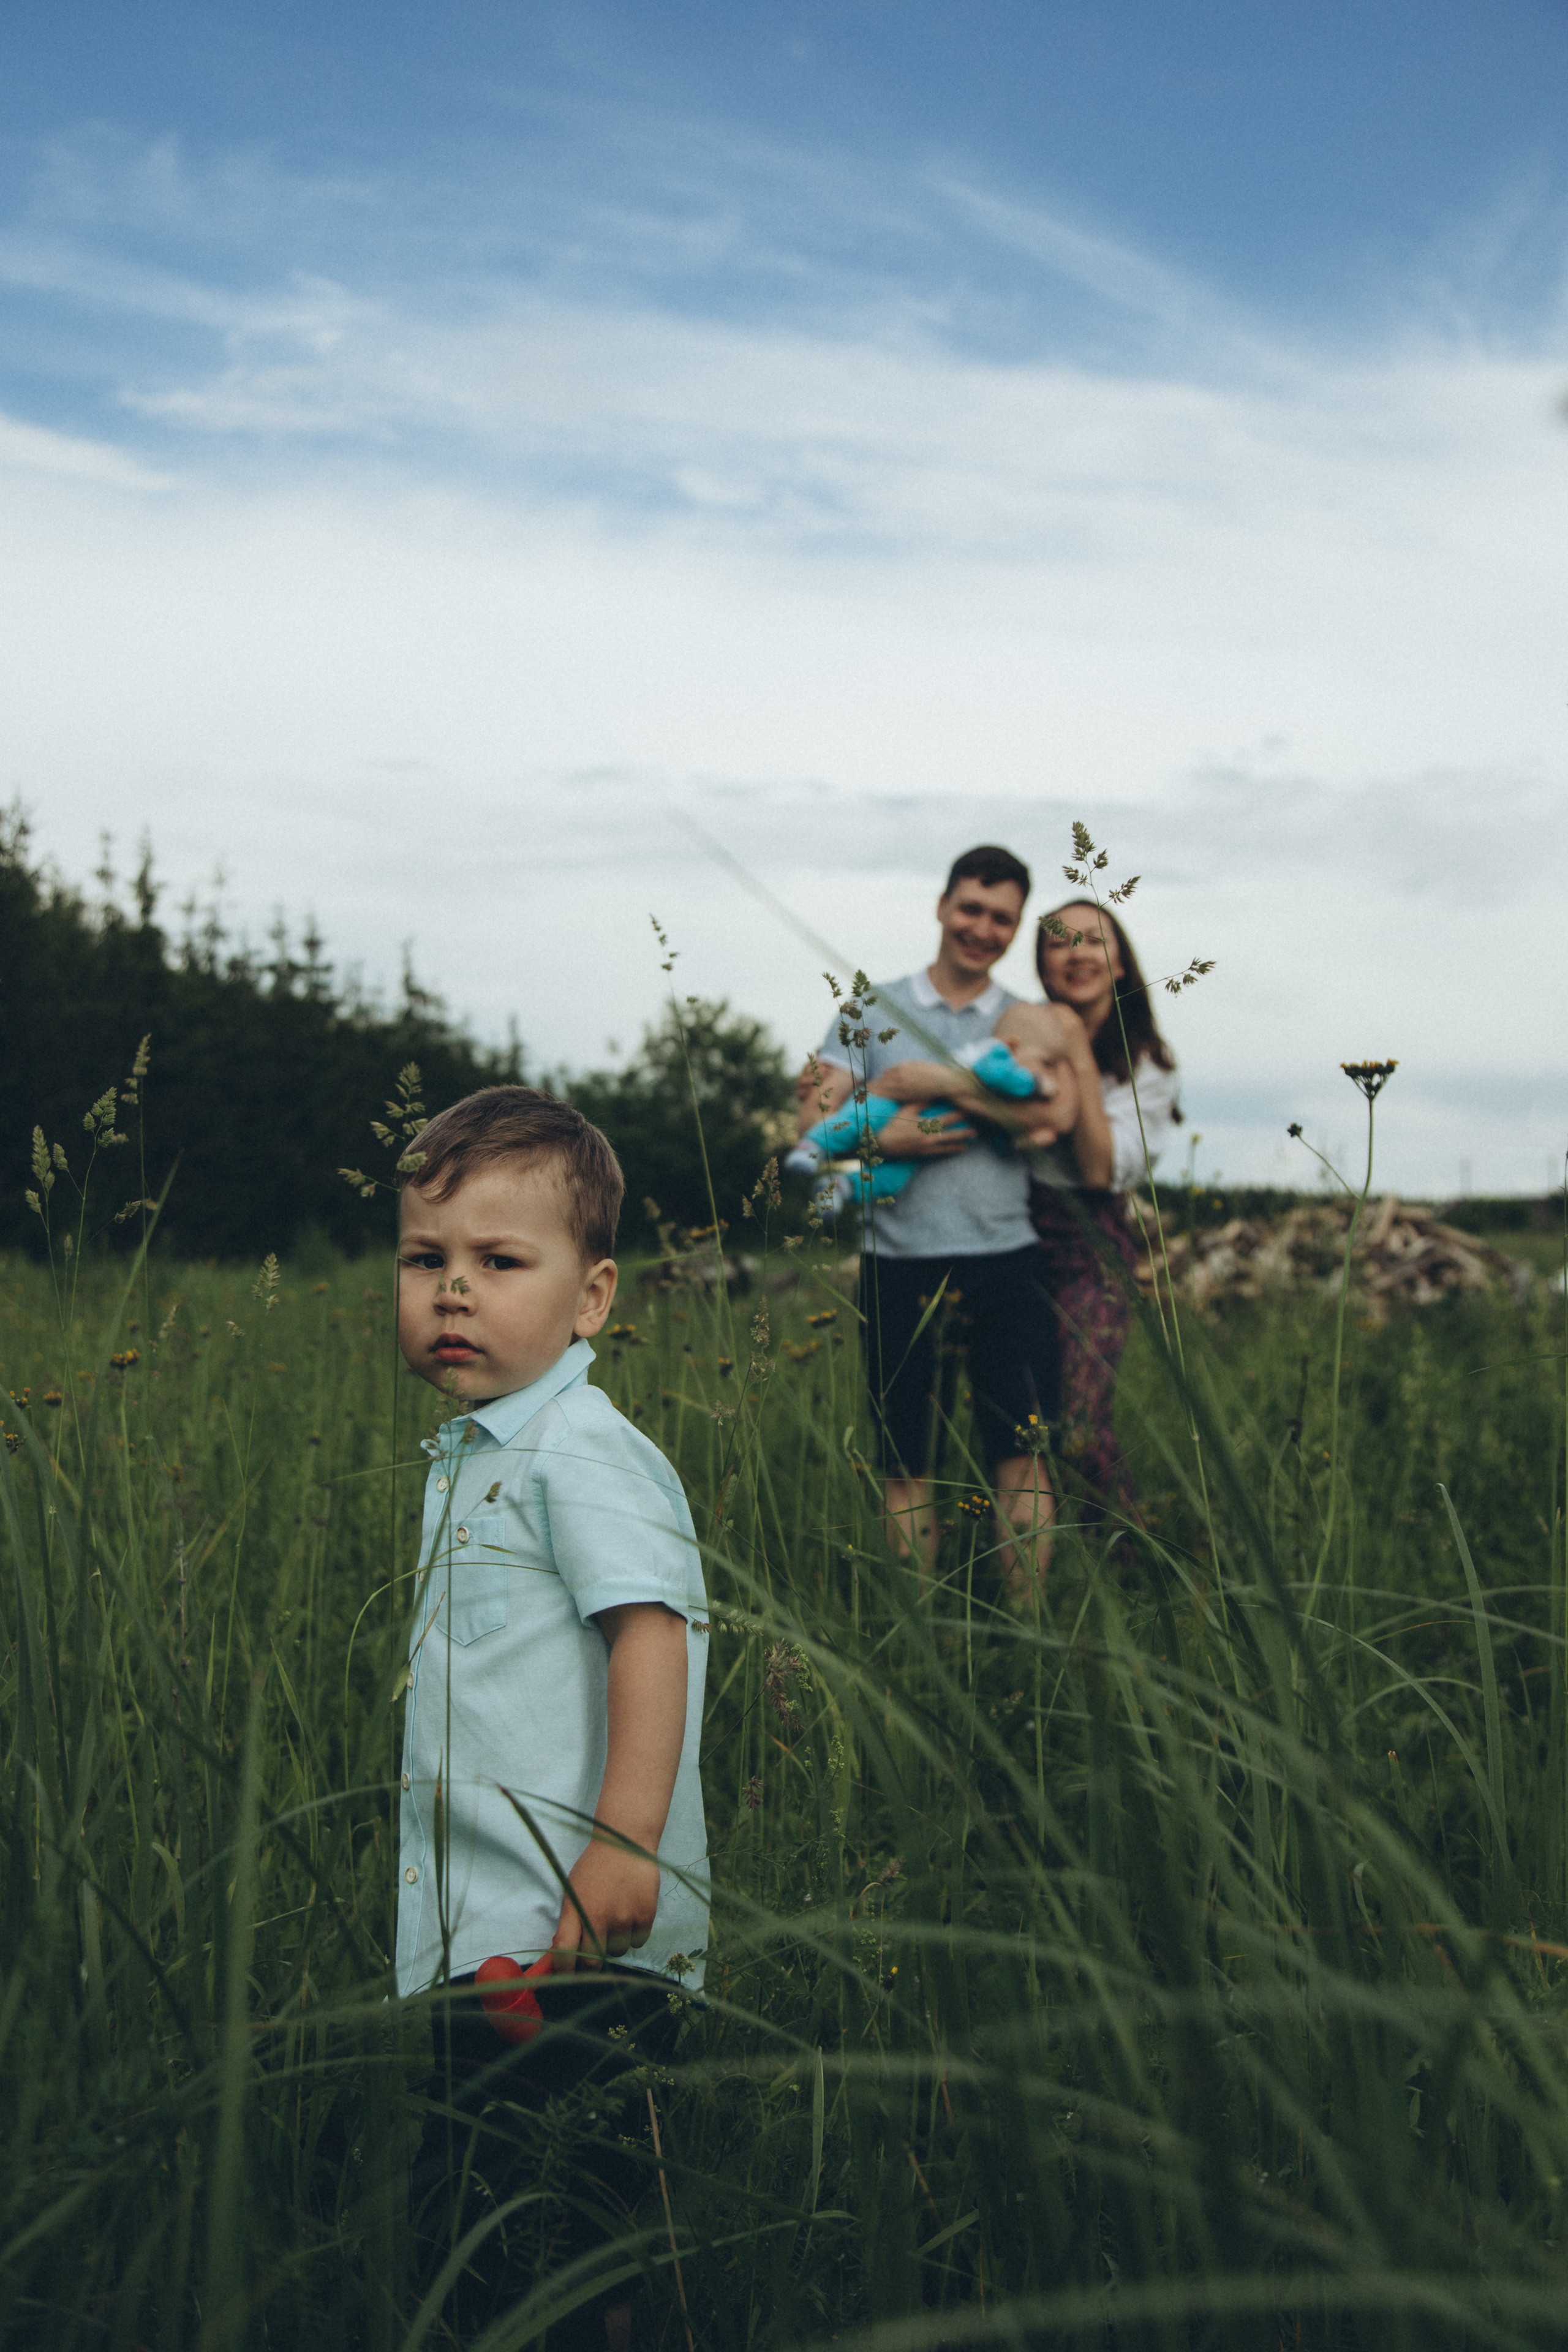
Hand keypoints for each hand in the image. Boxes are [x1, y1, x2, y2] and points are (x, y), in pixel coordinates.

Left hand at [551, 1839, 660, 1970]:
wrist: (626, 1840)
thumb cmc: (595, 1866)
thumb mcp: (573, 1889)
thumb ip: (570, 1920)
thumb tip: (565, 1953)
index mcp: (575, 1908)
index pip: (565, 1951)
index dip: (564, 1969)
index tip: (566, 1974)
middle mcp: (598, 1916)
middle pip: (592, 1961)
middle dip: (591, 1962)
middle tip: (594, 1952)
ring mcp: (623, 1916)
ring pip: (618, 1952)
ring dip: (615, 1943)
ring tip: (617, 1918)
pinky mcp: (645, 1914)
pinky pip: (638, 1942)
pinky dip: (634, 1933)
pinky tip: (632, 1913)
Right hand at [876, 1102, 974, 1158]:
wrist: (882, 1143)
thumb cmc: (893, 1124)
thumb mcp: (906, 1110)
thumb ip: (920, 1102)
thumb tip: (932, 1094)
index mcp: (925, 1124)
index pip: (946, 1119)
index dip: (958, 1115)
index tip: (967, 1111)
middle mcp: (928, 1137)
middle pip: (950, 1134)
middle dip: (963, 1132)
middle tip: (975, 1130)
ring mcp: (926, 1147)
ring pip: (947, 1145)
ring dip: (960, 1142)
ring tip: (971, 1141)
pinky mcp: (923, 1153)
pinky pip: (940, 1152)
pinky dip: (951, 1150)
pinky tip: (960, 1149)